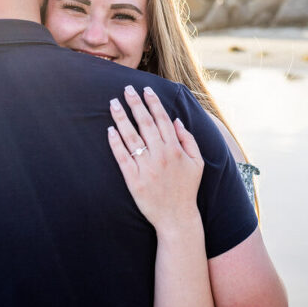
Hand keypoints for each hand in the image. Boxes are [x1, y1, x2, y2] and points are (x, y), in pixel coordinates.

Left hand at [108, 85, 204, 233]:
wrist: (177, 217)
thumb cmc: (187, 189)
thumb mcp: (197, 163)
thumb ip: (188, 139)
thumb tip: (176, 120)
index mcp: (175, 149)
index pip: (162, 119)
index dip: (153, 102)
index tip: (146, 89)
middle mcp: (160, 155)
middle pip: (144, 123)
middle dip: (135, 104)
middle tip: (126, 88)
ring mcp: (146, 167)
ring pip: (131, 137)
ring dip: (121, 118)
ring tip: (113, 103)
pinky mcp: (133, 180)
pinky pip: (122, 157)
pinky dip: (115, 143)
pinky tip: (110, 130)